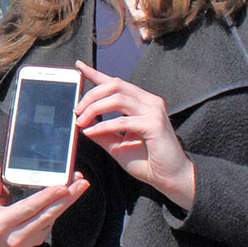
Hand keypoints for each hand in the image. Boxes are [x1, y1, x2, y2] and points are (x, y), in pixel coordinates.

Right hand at [0, 163, 87, 246]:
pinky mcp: (38, 239)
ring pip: (53, 218)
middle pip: (47, 214)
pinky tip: (69, 192)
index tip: (63, 186)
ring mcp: (30, 240)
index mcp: (2, 223)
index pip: (29, 207)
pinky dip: (61, 205)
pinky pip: (52, 220)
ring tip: (80, 184)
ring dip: (69, 200)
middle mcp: (17, 235)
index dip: (47, 197)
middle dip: (67, 198)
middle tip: (82, 183)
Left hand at [74, 61, 196, 206]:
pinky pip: (122, 121)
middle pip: (115, 85)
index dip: (95, 74)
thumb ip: (102, 132)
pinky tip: (91, 131)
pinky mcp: (155, 124)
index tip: (79, 67)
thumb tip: (82, 123)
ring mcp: (154, 111)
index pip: (115, 83)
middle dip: (91, 95)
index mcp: (142, 102)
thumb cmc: (148, 162)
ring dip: (94, 108)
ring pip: (117, 98)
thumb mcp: (118, 144)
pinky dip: (103, 125)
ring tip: (81, 121)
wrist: (171, 178)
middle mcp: (149, 102)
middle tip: (76, 110)